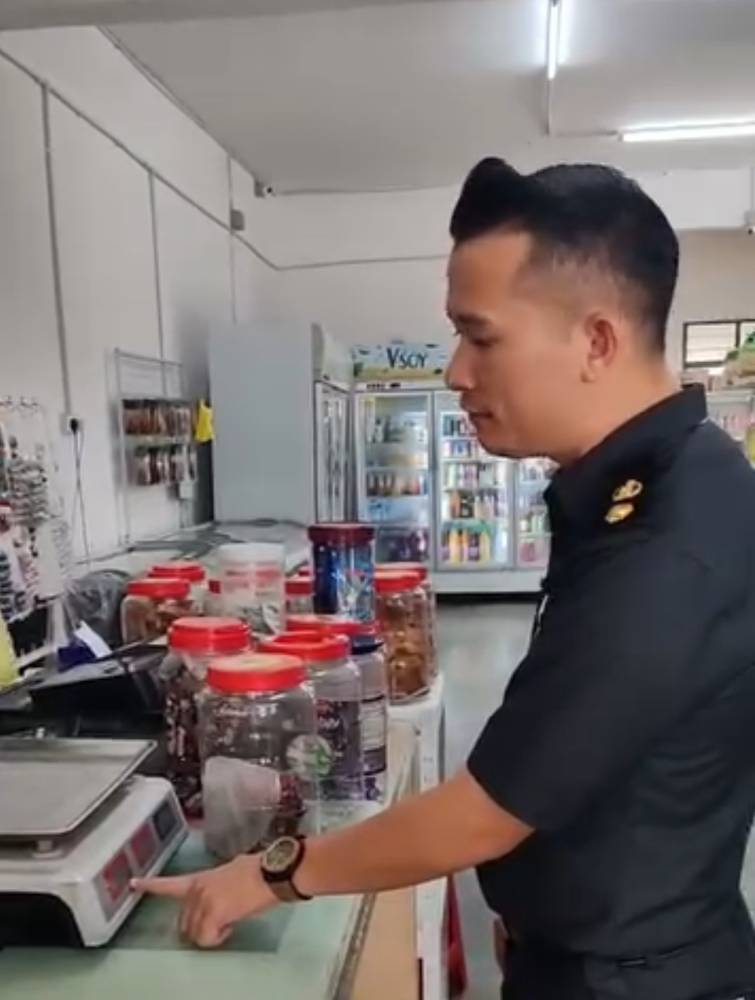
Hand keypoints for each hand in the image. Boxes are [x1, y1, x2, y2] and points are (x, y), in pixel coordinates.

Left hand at [131, 854, 278, 948]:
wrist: (272, 872)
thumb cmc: (258, 870)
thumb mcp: (230, 872)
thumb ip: (217, 885)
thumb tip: (223, 895)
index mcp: (201, 878)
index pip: (170, 883)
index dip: (151, 885)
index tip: (134, 884)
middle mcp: (197, 889)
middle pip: (184, 922)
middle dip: (199, 927)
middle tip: (222, 922)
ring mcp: (203, 901)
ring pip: (195, 933)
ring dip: (211, 933)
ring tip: (231, 921)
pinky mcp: (213, 914)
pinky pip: (206, 939)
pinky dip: (218, 939)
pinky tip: (231, 927)